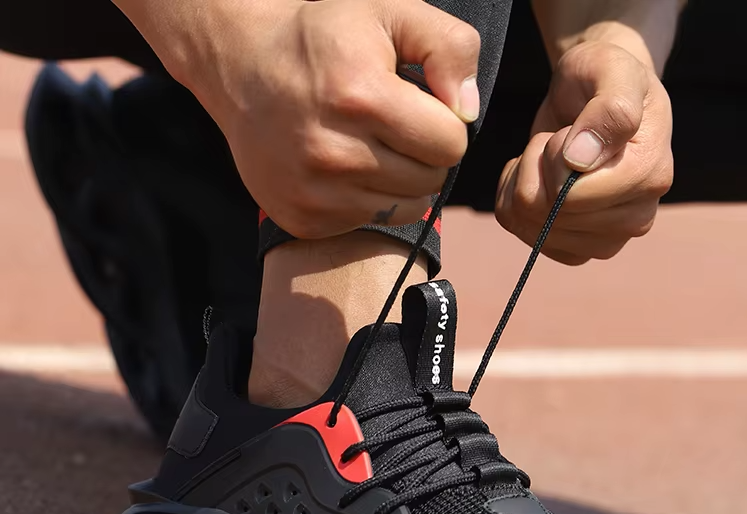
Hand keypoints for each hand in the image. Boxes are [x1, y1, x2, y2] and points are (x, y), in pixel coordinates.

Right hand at [167, 0, 479, 237]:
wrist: (243, 70)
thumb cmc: (324, 39)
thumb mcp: (388, 14)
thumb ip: (447, 46)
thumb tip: (467, 110)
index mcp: (362, 96)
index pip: (451, 144)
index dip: (445, 124)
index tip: (419, 107)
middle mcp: (336, 152)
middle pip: (431, 180)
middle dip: (424, 153)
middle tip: (392, 125)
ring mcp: (316, 193)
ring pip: (406, 209)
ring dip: (400, 181)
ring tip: (369, 146)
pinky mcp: (303, 219)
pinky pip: (369, 224)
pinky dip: (366, 200)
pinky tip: (341, 169)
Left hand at [495, 41, 672, 264]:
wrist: (595, 95)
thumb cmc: (604, 77)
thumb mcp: (611, 70)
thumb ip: (608, 110)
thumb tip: (581, 159)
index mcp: (649, 177)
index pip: (571, 194)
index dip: (552, 158)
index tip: (565, 131)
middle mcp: (635, 219)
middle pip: (548, 214)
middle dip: (537, 168)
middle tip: (555, 141)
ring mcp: (606, 241)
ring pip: (531, 226)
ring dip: (524, 183)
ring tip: (547, 157)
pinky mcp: (577, 251)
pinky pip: (523, 235)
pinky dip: (514, 202)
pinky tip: (535, 178)